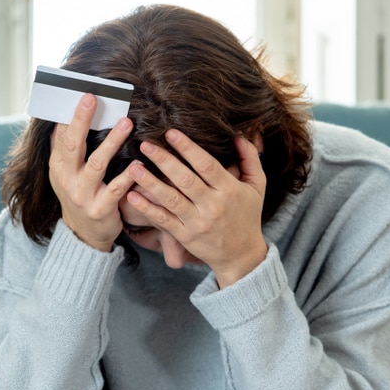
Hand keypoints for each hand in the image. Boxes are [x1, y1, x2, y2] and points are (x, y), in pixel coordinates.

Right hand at [48, 93, 137, 251]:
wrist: (83, 235)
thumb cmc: (79, 195)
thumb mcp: (65, 173)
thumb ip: (64, 148)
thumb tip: (61, 117)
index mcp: (58, 166)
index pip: (61, 135)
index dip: (71, 114)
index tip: (84, 93)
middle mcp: (67, 179)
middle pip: (73, 145)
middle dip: (82, 120)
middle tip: (94, 98)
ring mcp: (82, 195)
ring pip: (96, 165)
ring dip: (112, 143)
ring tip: (126, 123)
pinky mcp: (99, 210)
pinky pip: (114, 191)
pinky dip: (127, 177)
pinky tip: (138, 164)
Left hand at [126, 129, 267, 287]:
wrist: (241, 256)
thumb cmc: (247, 217)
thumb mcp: (257, 187)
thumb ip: (250, 159)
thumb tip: (239, 134)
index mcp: (229, 190)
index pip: (206, 165)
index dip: (188, 148)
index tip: (171, 133)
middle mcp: (212, 206)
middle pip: (185, 179)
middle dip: (164, 160)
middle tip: (145, 144)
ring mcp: (197, 222)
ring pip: (171, 199)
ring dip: (150, 182)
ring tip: (133, 167)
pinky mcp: (185, 236)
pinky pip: (164, 220)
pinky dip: (147, 208)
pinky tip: (132, 196)